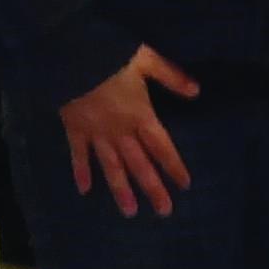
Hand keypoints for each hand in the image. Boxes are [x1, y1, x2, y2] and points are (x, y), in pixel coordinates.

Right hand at [59, 46, 199, 216]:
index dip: (174, 166)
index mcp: (141, 116)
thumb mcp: (148, 61)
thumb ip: (171, 77)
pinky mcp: (74, 131)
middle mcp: (120, 131)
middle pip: (140, 165)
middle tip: (164, 212)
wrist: (71, 56)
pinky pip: (78, 155)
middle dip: (153, 188)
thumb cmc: (112, 57)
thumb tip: (196, 92)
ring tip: (130, 212)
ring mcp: (96, 134)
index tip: (185, 185)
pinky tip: (85, 190)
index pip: (162, 147)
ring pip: (111, 167)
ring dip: (121, 190)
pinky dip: (81, 172)